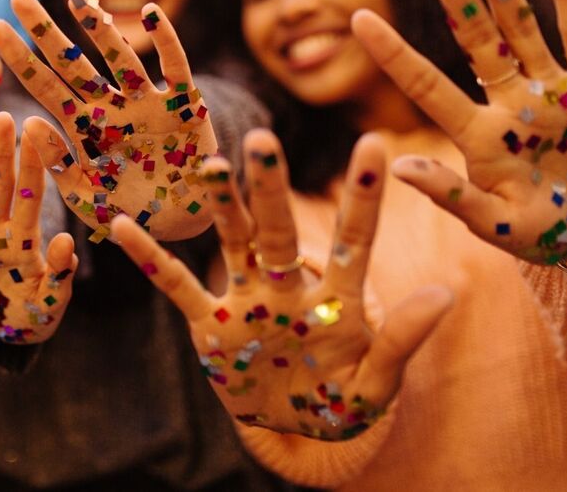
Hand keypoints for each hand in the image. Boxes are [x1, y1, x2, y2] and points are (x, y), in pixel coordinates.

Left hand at [0, 0, 217, 241]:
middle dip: (45, 32)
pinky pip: (175, 66)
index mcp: (82, 127)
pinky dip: (166, 39)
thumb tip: (30, 122)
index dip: (20, 58)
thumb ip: (56, 164)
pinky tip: (151, 12)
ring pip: (120, 58)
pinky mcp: (184, 105)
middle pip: (73, 63)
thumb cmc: (126, 209)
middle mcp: (111, 107)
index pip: (43, 86)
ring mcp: (146, 103)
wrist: (180, 224)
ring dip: (100, 29)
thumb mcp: (84, 194)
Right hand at [112, 130, 452, 439]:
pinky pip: (176, 286)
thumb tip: (445, 294)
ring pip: (232, 243)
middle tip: (265, 139)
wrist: (294, 426)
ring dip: (220, 207)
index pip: (354, 238)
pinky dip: (152, 260)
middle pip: (280, 230)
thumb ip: (401, 339)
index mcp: (337, 298)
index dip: (363, 194)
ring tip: (206, 163)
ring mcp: (247, 300)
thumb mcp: (375, 383)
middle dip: (271, 189)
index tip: (374, 143)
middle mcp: (289, 285)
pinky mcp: (210, 324)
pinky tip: (121, 228)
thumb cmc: (341, 400)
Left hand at [353, 0, 566, 266]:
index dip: (392, 52)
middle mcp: (511, 103)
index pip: (425, 84)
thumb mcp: (499, 225)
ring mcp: (555, 90)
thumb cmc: (550, 235)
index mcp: (478, 135)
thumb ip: (452, 197)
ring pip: (522, 26)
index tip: (356, 17)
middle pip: (475, 37)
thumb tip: (399, 167)